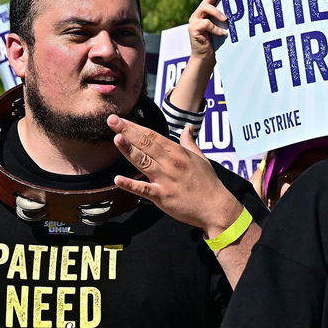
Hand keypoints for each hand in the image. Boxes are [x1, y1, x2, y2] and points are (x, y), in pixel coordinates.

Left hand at [109, 117, 241, 235]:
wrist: (216, 207)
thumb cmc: (208, 183)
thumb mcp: (201, 158)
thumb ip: (190, 142)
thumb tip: (188, 128)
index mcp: (178, 153)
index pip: (153, 135)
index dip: (135, 127)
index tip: (121, 119)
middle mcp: (170, 163)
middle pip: (146, 144)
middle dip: (127, 131)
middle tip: (112, 121)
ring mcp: (165, 180)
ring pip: (143, 162)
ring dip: (129, 150)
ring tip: (116, 139)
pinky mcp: (162, 197)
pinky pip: (144, 190)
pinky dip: (131, 184)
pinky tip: (117, 179)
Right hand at [187, 0, 229, 62]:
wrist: (204, 57)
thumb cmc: (215, 43)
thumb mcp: (220, 29)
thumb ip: (223, 20)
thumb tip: (239, 12)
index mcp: (204, 14)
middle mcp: (198, 15)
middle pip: (206, 1)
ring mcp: (194, 21)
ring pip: (205, 9)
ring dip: (216, 12)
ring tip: (225, 19)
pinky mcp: (193, 29)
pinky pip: (206, 24)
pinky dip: (216, 28)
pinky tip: (222, 34)